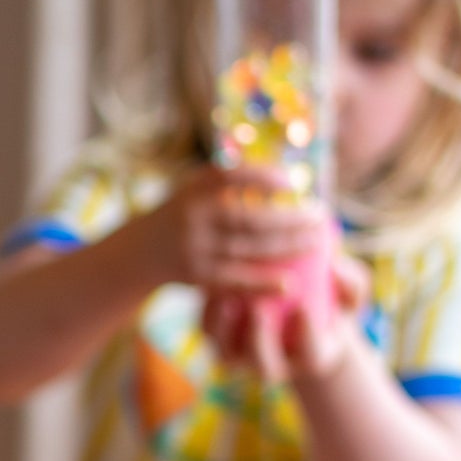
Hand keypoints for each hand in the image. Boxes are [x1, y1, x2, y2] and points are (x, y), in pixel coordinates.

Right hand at [150, 163, 327, 293]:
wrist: (140, 251)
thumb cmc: (183, 214)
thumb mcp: (195, 187)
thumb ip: (230, 181)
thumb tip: (284, 176)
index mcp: (193, 189)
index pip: (231, 176)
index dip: (264, 178)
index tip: (294, 183)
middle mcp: (193, 217)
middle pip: (250, 218)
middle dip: (290, 219)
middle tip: (320, 216)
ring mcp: (194, 249)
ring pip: (250, 249)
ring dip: (288, 246)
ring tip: (316, 241)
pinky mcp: (196, 277)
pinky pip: (235, 281)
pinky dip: (262, 284)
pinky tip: (288, 284)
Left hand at [203, 247, 367, 382]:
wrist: (296, 308)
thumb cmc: (330, 300)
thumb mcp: (350, 292)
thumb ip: (352, 283)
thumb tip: (336, 266)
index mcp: (314, 358)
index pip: (312, 356)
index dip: (307, 336)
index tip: (304, 308)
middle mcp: (276, 366)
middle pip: (264, 366)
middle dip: (259, 339)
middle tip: (260, 307)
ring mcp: (244, 359)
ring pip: (228, 356)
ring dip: (225, 330)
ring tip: (227, 299)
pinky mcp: (219, 342)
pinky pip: (208, 333)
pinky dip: (207, 313)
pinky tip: (210, 286)